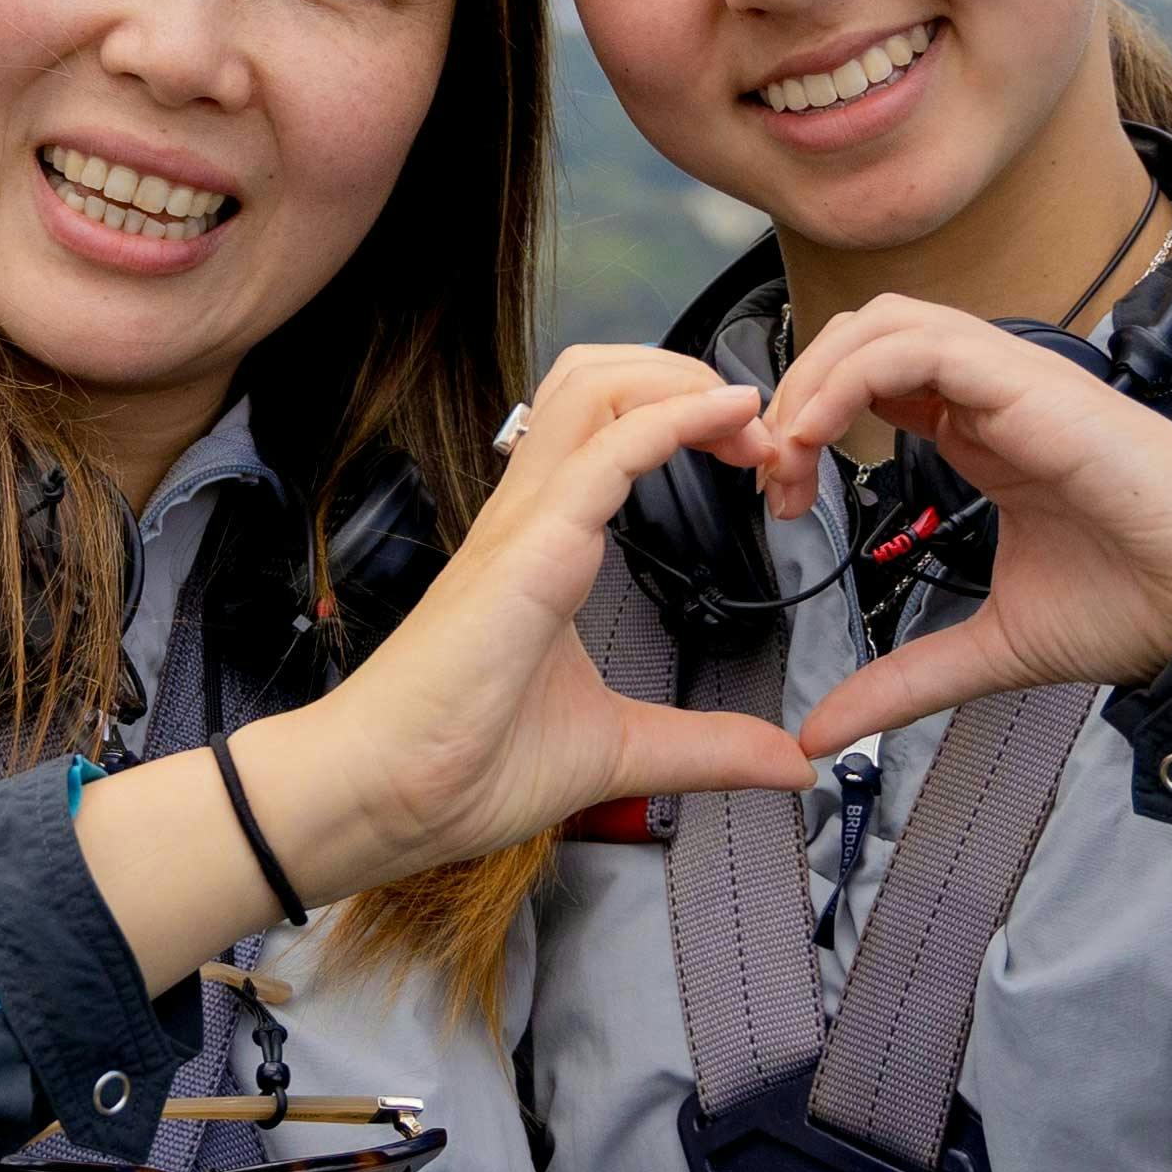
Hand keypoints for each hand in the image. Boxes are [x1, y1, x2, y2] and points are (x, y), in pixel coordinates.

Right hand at [257, 344, 820, 885]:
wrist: (382, 797)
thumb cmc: (463, 767)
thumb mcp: (620, 750)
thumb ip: (705, 747)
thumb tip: (789, 763)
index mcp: (545, 544)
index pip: (610, 427)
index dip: (687, 414)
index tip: (758, 462)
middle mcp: (530, 515)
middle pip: (599, 375)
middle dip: (688, 373)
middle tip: (760, 432)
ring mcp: (523, 525)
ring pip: (594, 385)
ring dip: (683, 382)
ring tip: (748, 421)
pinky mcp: (527, 552)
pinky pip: (604, 452)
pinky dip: (673, 418)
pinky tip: (728, 416)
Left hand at [755, 295, 1171, 757]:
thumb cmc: (1139, 605)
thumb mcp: (991, 649)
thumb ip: (902, 681)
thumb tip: (818, 733)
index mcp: (982, 433)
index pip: (870, 380)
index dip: (808, 421)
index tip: (783, 498)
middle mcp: (992, 395)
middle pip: (864, 335)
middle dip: (797, 390)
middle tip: (773, 475)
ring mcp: (1013, 381)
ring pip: (885, 323)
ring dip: (816, 378)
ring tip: (789, 454)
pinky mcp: (1033, 384)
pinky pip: (921, 345)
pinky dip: (853, 377)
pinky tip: (820, 436)